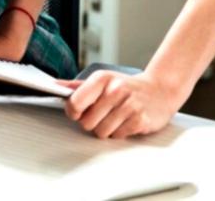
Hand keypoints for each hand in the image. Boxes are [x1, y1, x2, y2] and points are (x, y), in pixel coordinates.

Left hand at [65, 69, 188, 138]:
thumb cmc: (127, 87)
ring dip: (107, 129)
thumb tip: (55, 86)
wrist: (160, 90)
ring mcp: (129, 105)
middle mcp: (115, 90)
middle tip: (103, 114)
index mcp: (102, 79)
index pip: (75, 103)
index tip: (80, 111)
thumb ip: (78, 86)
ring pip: (102, 132)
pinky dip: (121, 132)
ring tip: (116, 117)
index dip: (74, 112)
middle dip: (92, 122)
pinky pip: (118, 136)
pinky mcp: (140, 120)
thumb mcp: (103, 80)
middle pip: (86, 123)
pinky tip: (127, 121)